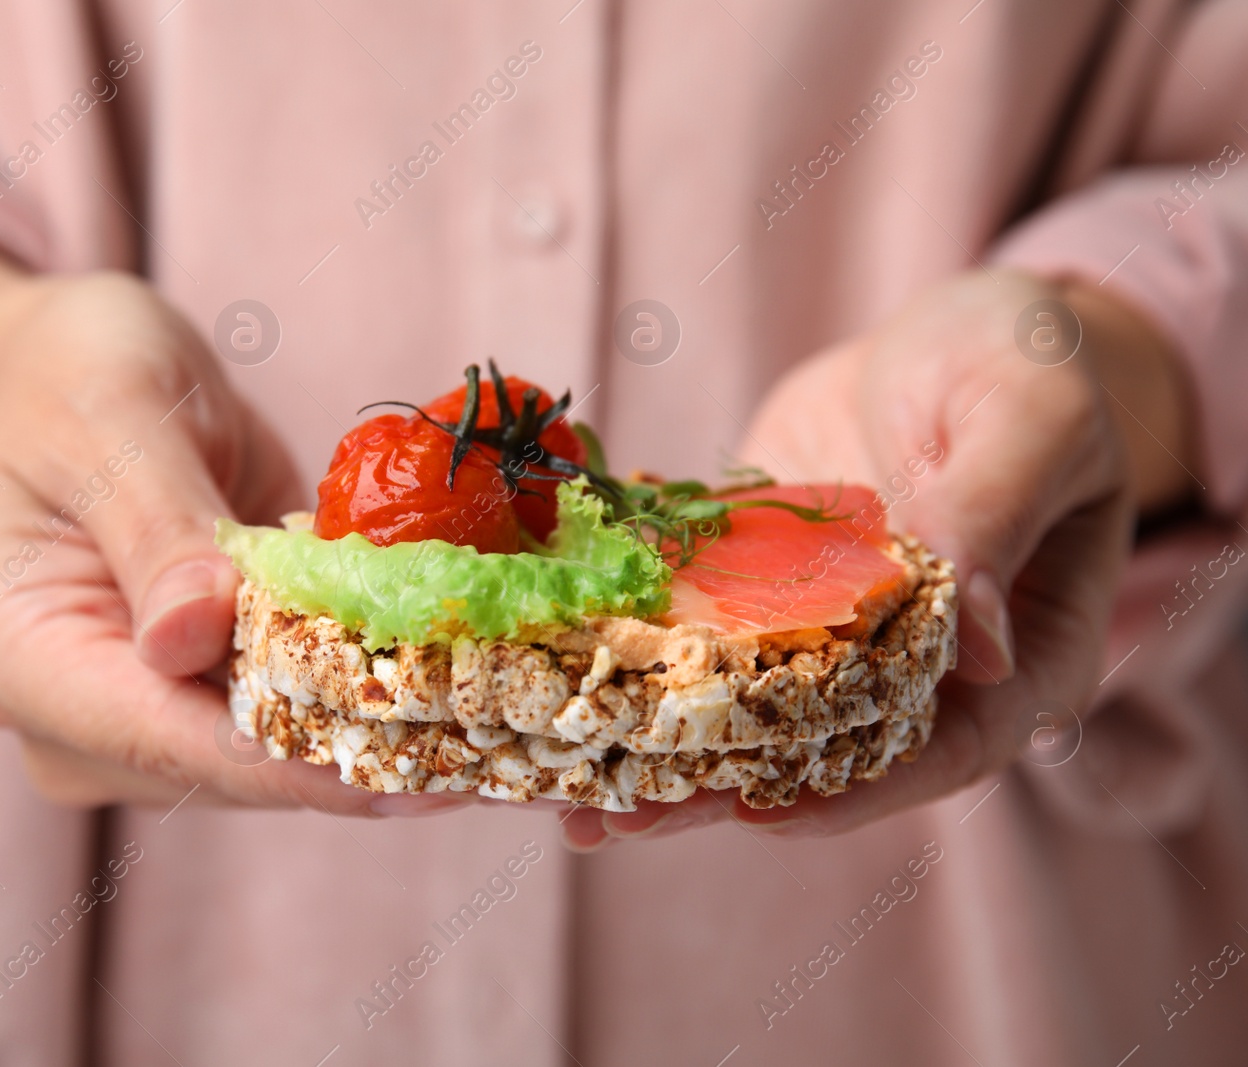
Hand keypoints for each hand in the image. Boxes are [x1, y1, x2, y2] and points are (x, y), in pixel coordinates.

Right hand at [0, 239, 467, 815]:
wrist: (79, 373)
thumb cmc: (75, 376)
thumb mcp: (111, 418)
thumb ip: (153, 526)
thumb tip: (190, 640)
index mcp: (16, 656)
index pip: (156, 735)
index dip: (284, 760)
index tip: (404, 770)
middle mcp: (74, 716)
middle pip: (226, 766)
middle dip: (357, 758)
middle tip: (499, 758)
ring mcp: (145, 715)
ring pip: (275, 757)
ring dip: (386, 741)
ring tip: (509, 733)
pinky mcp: (211, 692)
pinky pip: (298, 714)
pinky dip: (377, 701)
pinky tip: (474, 695)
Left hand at [561, 269, 1192, 848]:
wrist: (943, 334)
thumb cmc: (1020, 364)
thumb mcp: (1029, 420)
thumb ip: (997, 514)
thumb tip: (982, 646)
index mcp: (1020, 652)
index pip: (946, 749)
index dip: (860, 789)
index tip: (769, 810)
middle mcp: (921, 665)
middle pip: (829, 751)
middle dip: (726, 788)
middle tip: (627, 815)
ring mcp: (835, 633)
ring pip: (754, 710)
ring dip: (666, 749)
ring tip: (571, 789)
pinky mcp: (767, 592)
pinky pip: (705, 637)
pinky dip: (641, 665)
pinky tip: (564, 682)